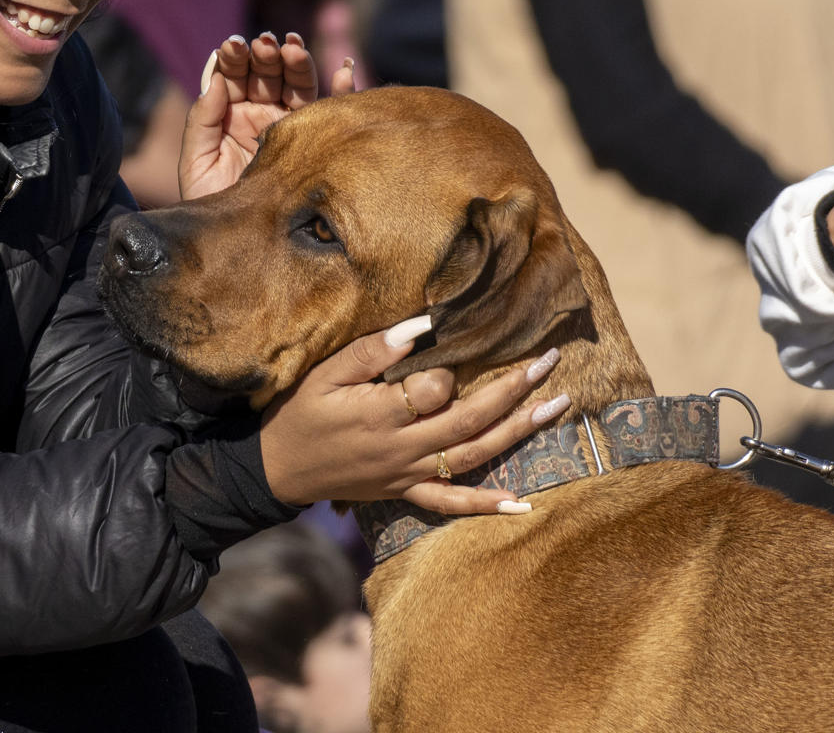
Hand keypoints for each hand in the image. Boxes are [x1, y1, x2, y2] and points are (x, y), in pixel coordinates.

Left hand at [179, 32, 355, 200]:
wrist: (236, 247)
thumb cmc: (210, 207)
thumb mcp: (197, 163)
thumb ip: (201, 121)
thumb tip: (216, 77)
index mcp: (232, 114)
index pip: (236, 77)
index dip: (235, 59)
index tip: (230, 46)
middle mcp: (264, 115)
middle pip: (270, 76)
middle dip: (267, 56)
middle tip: (264, 44)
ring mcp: (292, 126)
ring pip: (300, 86)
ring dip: (299, 64)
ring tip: (293, 49)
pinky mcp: (317, 143)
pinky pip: (333, 112)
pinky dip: (343, 89)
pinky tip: (344, 70)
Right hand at [257, 321, 567, 515]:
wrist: (276, 469)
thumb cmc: (298, 413)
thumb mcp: (324, 374)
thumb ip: (372, 352)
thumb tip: (422, 328)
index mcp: (379, 416)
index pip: (433, 393)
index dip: (445, 372)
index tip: (445, 347)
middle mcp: (401, 450)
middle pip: (468, 422)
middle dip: (513, 391)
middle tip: (548, 362)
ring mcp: (407, 475)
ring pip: (473, 457)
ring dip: (518, 433)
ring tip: (556, 406)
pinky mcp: (406, 492)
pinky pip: (452, 504)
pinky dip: (489, 505)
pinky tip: (525, 503)